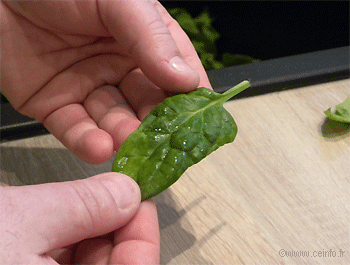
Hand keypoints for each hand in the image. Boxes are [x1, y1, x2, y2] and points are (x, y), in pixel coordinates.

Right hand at [0, 173, 159, 263]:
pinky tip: (58, 216)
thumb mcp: (26, 221)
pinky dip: (65, 237)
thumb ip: (84, 206)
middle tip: (110, 191)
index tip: (138, 196)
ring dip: (87, 228)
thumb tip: (126, 192)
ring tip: (76, 201)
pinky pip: (60, 260)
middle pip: (114, 263)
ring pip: (87, 261)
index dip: (143, 230)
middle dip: (113, 225)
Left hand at [1, 0, 210, 163]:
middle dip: (156, 123)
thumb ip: (152, 38)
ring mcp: (89, 87)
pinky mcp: (57, 105)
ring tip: (127, 141)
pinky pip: (76, 129)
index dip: (191, 96)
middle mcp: (119, 66)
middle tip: (165, 142)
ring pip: (114, 120)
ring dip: (123, 135)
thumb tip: (187, 79)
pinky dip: (87, 142)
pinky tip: (99, 147)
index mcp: (142, 40)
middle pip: (147, 103)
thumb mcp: (118, 1)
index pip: (176, 71)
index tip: (202, 118)